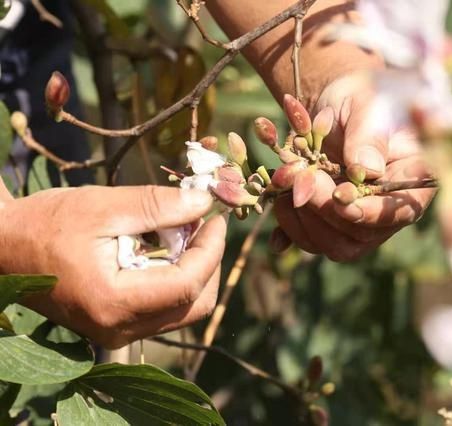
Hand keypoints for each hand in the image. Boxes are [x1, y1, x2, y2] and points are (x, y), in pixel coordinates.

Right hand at [0, 185, 225, 348]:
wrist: (3, 248)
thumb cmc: (45, 224)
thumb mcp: (102, 207)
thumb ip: (157, 207)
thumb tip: (204, 202)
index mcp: (113, 302)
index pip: (187, 285)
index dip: (212, 250)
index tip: (218, 219)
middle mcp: (119, 329)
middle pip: (193, 305)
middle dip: (208, 262)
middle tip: (204, 224)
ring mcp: (118, 332)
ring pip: (182, 310)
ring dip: (194, 270)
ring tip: (184, 232)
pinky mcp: (116, 325)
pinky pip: (163, 309)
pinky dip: (175, 279)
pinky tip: (166, 248)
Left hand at [274, 74, 434, 260]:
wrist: (338, 101)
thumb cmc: (364, 96)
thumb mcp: (369, 105)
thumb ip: (369, 136)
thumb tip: (365, 171)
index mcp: (412, 179)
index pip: (400, 211)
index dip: (369, 212)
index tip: (340, 197)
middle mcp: (388, 208)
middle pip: (362, 235)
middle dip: (326, 210)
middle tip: (302, 177)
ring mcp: (360, 220)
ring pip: (336, 245)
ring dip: (305, 221)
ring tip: (288, 183)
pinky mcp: (333, 224)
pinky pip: (313, 242)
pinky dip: (290, 230)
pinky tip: (278, 207)